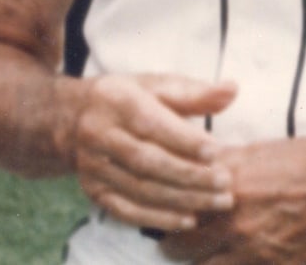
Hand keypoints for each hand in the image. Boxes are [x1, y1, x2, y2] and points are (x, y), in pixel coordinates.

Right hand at [73, 74, 236, 233]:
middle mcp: (100, 135)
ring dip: (182, 200)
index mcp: (117, 100)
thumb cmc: (128, 98)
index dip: (184, 140)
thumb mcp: (158, 85)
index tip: (217, 151)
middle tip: (225, 183)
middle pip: (147, 161)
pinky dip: (159, 218)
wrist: (73, 118)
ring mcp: (94, 167)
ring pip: (140, 189)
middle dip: (189, 175)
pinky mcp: (94, 192)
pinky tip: (188, 220)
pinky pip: (126, 211)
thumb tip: (232, 89)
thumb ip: (195, 91)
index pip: (152, 123)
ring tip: (217, 202)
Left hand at [160, 136, 305, 264]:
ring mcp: (250, 249)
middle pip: (180, 243)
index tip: (161, 208)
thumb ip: (231, 163)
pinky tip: (228, 264)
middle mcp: (233, 217)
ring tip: (195, 259)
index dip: (166, 207)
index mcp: (229, 180)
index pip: (178, 200)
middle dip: (173, 243)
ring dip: (197, 263)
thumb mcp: (265, 151)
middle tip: (170, 241)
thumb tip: (207, 166)